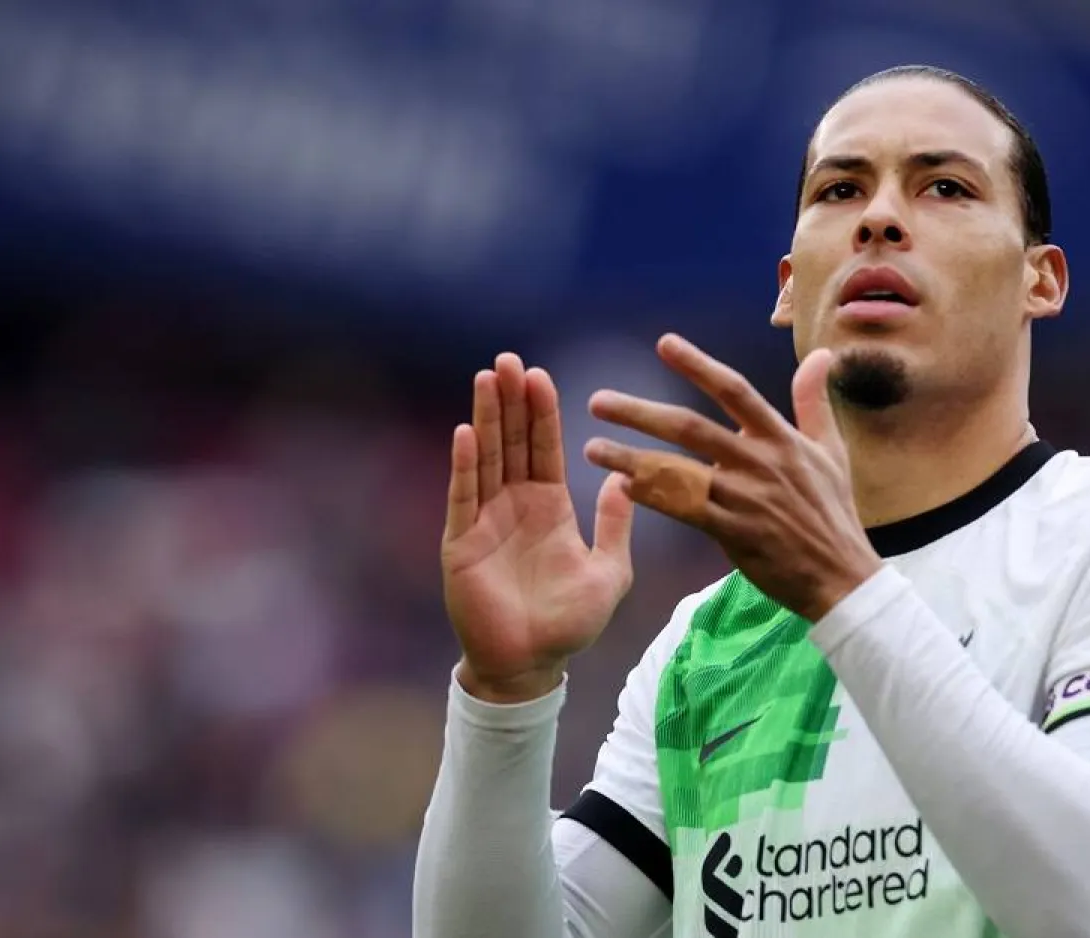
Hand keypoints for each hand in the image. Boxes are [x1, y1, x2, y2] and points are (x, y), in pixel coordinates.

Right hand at [442, 353, 635, 702]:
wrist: (531, 665)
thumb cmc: (570, 623)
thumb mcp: (609, 572)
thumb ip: (616, 526)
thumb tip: (627, 478)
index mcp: (550, 507)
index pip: (545, 448)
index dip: (542, 412)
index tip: (540, 374)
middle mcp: (515, 506)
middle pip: (512, 442)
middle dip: (511, 401)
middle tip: (509, 359)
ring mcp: (485, 521)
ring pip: (486, 459)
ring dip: (486, 418)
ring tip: (487, 378)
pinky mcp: (462, 543)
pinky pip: (463, 497)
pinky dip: (465, 466)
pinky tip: (466, 433)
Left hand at [584, 335, 881, 621]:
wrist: (841, 575)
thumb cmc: (833, 512)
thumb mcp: (831, 450)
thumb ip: (815, 401)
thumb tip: (821, 353)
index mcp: (779, 437)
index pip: (734, 390)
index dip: (698, 365)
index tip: (664, 344)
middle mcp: (758, 461)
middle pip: (690, 428)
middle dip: (640, 413)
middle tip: (598, 402)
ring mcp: (744, 498)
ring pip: (678, 471)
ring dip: (631, 458)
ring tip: (593, 449)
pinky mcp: (733, 533)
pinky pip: (685, 510)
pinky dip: (654, 497)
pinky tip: (622, 489)